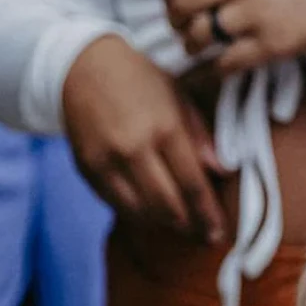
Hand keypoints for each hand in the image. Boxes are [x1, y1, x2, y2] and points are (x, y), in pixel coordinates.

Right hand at [62, 33, 226, 242]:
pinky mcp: (87, 171)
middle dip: (189, 225)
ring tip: (184, 226)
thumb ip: (201, 135)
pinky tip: (153, 214)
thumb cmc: (141, 79)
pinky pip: (116, 204)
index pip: (192, 183)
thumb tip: (221, 171)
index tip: (219, 230)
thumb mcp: (180, 96)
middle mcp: (134, 150)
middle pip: (167, 204)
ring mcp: (107, 163)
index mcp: (165, 128)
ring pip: (140, 211)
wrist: (84, 69)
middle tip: (205, 235)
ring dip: (164, 224)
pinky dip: (138, 214)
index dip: (207, 212)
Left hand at [163, 0, 305, 75]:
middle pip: (183, 5)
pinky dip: (213, 68)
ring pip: (200, 36)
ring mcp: (259, 14)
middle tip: (183, 28)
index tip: (174, 6)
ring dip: (192, 45)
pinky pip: (224, 63)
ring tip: (200, 46)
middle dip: (176, 21)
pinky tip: (217, 64)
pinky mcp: (272, 44)